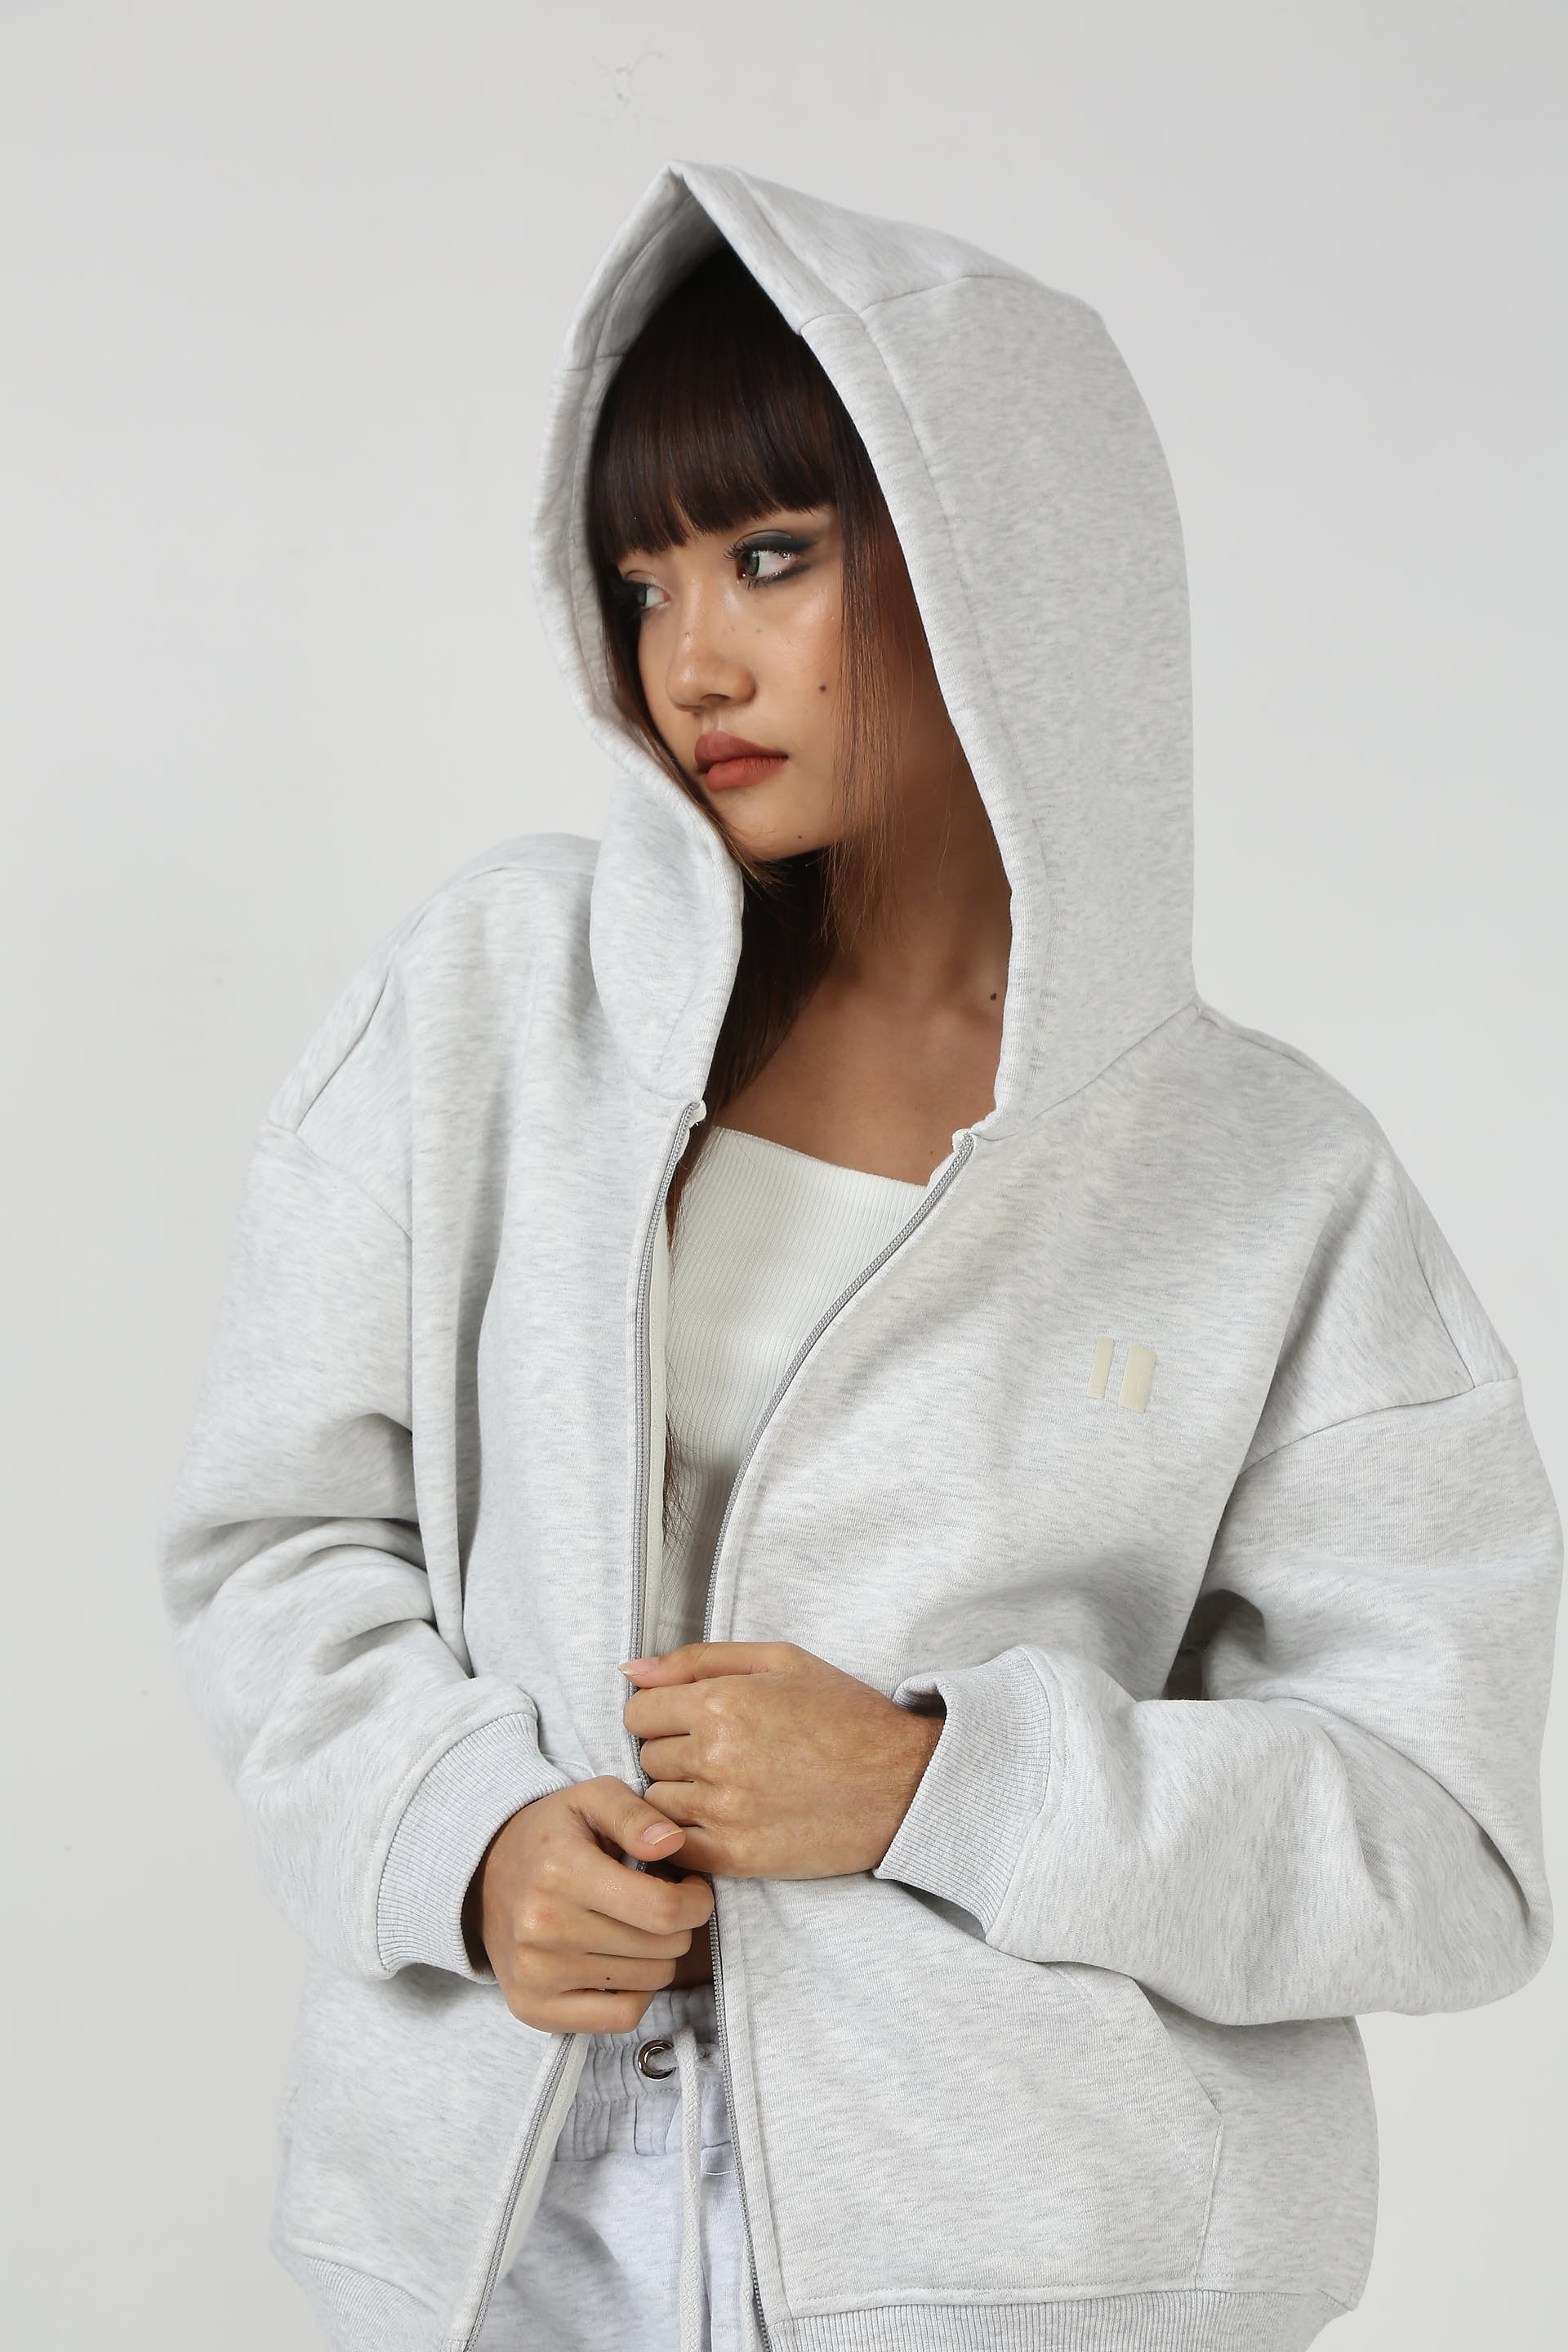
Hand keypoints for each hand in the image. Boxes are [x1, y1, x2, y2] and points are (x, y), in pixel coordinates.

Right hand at [463, 1777, 714, 2032]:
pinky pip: (621, 2018)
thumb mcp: (591, 1799)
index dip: (696, 1901)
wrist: (485, 1875)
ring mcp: (536, 1974)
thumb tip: (673, 1843)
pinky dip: (638, 1993)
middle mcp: (544, 1928)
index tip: (691, 1888)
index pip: (662, 1909)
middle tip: (661, 1904)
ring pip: (650, 1982)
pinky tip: (625, 1963)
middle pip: (661, 1948)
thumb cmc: (552, 1836)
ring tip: (638, 1927)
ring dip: (659, 1955)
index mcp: (562, 1871)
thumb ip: (636, 1814)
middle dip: (679, 1925)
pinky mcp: (534, 2008)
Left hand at [620, 1641, 944, 1878]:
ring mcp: (724, 1810)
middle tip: (718, 1752)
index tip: (688, 1720)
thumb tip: (630, 1671)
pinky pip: (674, 1846)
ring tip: (726, 1785)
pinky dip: (686, 1835)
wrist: (903, 1784)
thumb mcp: (780, 1661)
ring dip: (679, 1794)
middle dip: (673, 1752)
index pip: (639, 1711)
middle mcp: (716, 1756)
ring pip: (655, 1803)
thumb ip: (697, 1660)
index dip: (660, 1713)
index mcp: (722, 1702)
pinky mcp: (737, 1856)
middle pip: (646, 1757)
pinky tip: (721, 1819)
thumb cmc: (845, 1715)